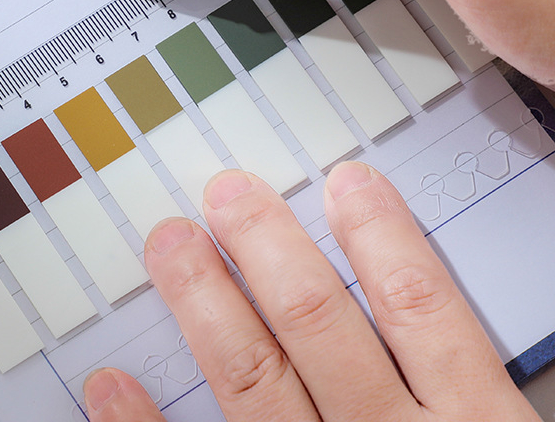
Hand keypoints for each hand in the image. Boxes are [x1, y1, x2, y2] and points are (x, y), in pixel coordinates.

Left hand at [82, 166, 538, 420]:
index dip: (383, 237)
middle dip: (271, 250)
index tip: (346, 180)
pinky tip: (108, 384)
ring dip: (206, 306)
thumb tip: (419, 317)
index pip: (420, 308)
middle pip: (322, 328)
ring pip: (257, 383)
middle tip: (227, 192)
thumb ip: (459, 389)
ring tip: (172, 244)